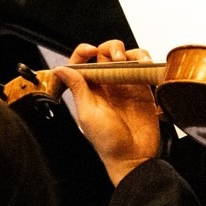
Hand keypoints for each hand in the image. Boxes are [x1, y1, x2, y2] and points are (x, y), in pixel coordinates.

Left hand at [50, 41, 164, 183]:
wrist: (134, 157)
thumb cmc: (109, 143)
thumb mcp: (89, 115)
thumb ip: (78, 89)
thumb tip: (60, 69)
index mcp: (89, 90)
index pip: (82, 62)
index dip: (84, 52)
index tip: (91, 50)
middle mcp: (106, 85)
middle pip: (105, 53)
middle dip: (111, 48)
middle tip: (117, 59)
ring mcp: (125, 85)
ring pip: (126, 56)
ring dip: (129, 53)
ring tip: (132, 63)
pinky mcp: (143, 89)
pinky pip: (143, 67)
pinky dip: (145, 61)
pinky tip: (144, 67)